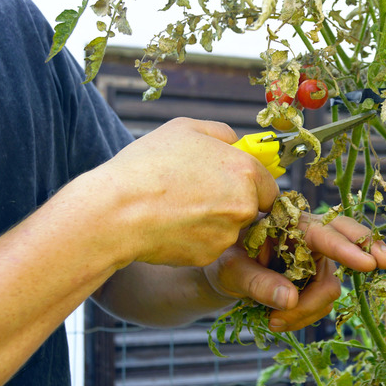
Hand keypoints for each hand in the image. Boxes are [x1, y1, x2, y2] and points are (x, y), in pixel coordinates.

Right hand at [92, 117, 278, 266]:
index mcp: (246, 172)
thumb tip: (235, 142)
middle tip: (198, 193)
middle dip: (231, 203)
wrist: (117, 211)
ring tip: (178, 206)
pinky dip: (195, 238)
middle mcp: (244, 206)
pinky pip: (208, 245)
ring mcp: (227, 234)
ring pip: (229, 228)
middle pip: (250, 208)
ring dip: (212, 220)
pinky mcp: (208, 256)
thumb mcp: (186, 128)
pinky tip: (171, 225)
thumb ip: (221, 133)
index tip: (231, 183)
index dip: (251, 185)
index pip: (269, 187)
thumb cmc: (149, 165)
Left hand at [204, 214, 385, 331]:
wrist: (218, 271)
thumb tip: (290, 300)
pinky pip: (321, 303)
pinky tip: (278, 322)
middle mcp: (307, 236)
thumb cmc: (223, 257)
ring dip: (309, 310)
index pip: (323, 232)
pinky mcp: (314, 280)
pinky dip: (304, 317)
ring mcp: (314, 259)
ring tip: (274, 322)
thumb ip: (258, 282)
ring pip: (331, 286)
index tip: (367, 263)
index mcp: (288, 222)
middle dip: (368, 251)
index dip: (346, 247)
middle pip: (347, 238)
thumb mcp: (230, 269)